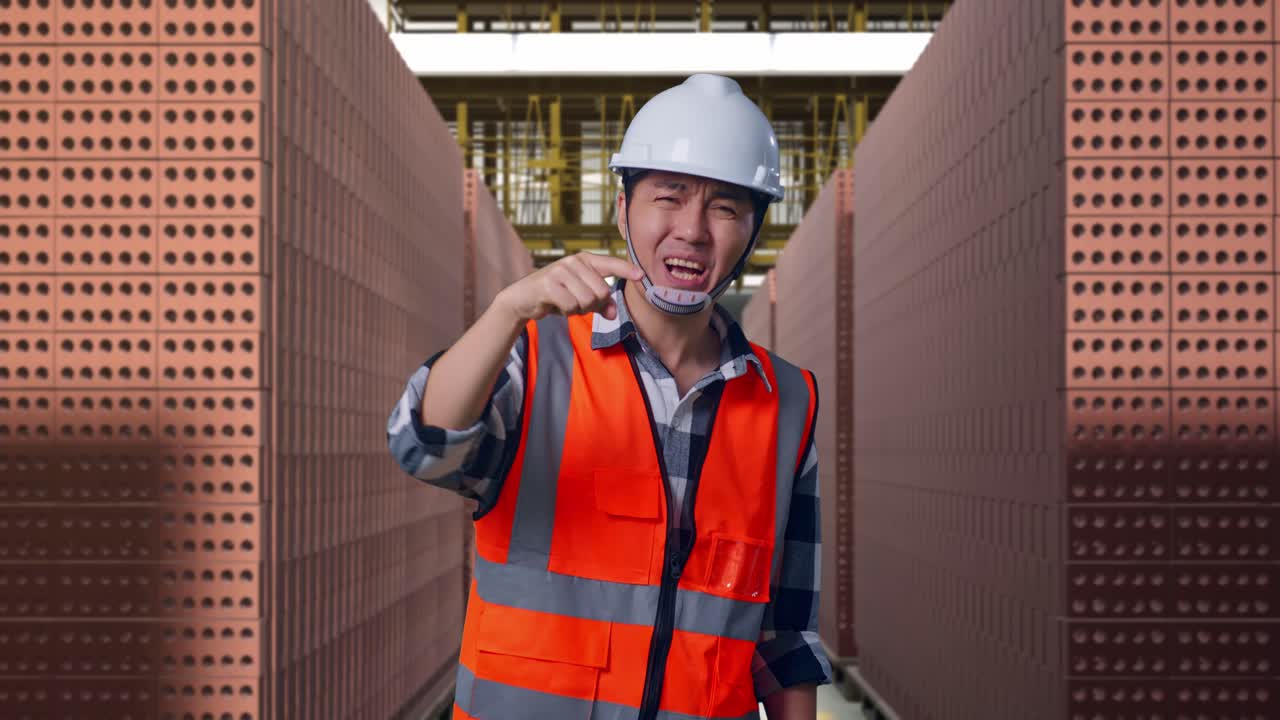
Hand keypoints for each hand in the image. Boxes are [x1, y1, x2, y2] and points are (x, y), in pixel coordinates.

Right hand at [495, 252, 643, 322]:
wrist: (523, 299)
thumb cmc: (555, 295)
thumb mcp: (580, 298)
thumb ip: (599, 304)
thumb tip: (613, 314)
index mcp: (584, 260)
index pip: (611, 264)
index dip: (627, 270)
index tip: (641, 275)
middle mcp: (573, 262)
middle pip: (602, 292)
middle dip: (593, 305)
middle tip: (576, 304)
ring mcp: (560, 271)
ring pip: (587, 300)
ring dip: (578, 309)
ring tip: (565, 303)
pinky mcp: (549, 284)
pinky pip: (571, 305)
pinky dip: (567, 312)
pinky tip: (556, 306)